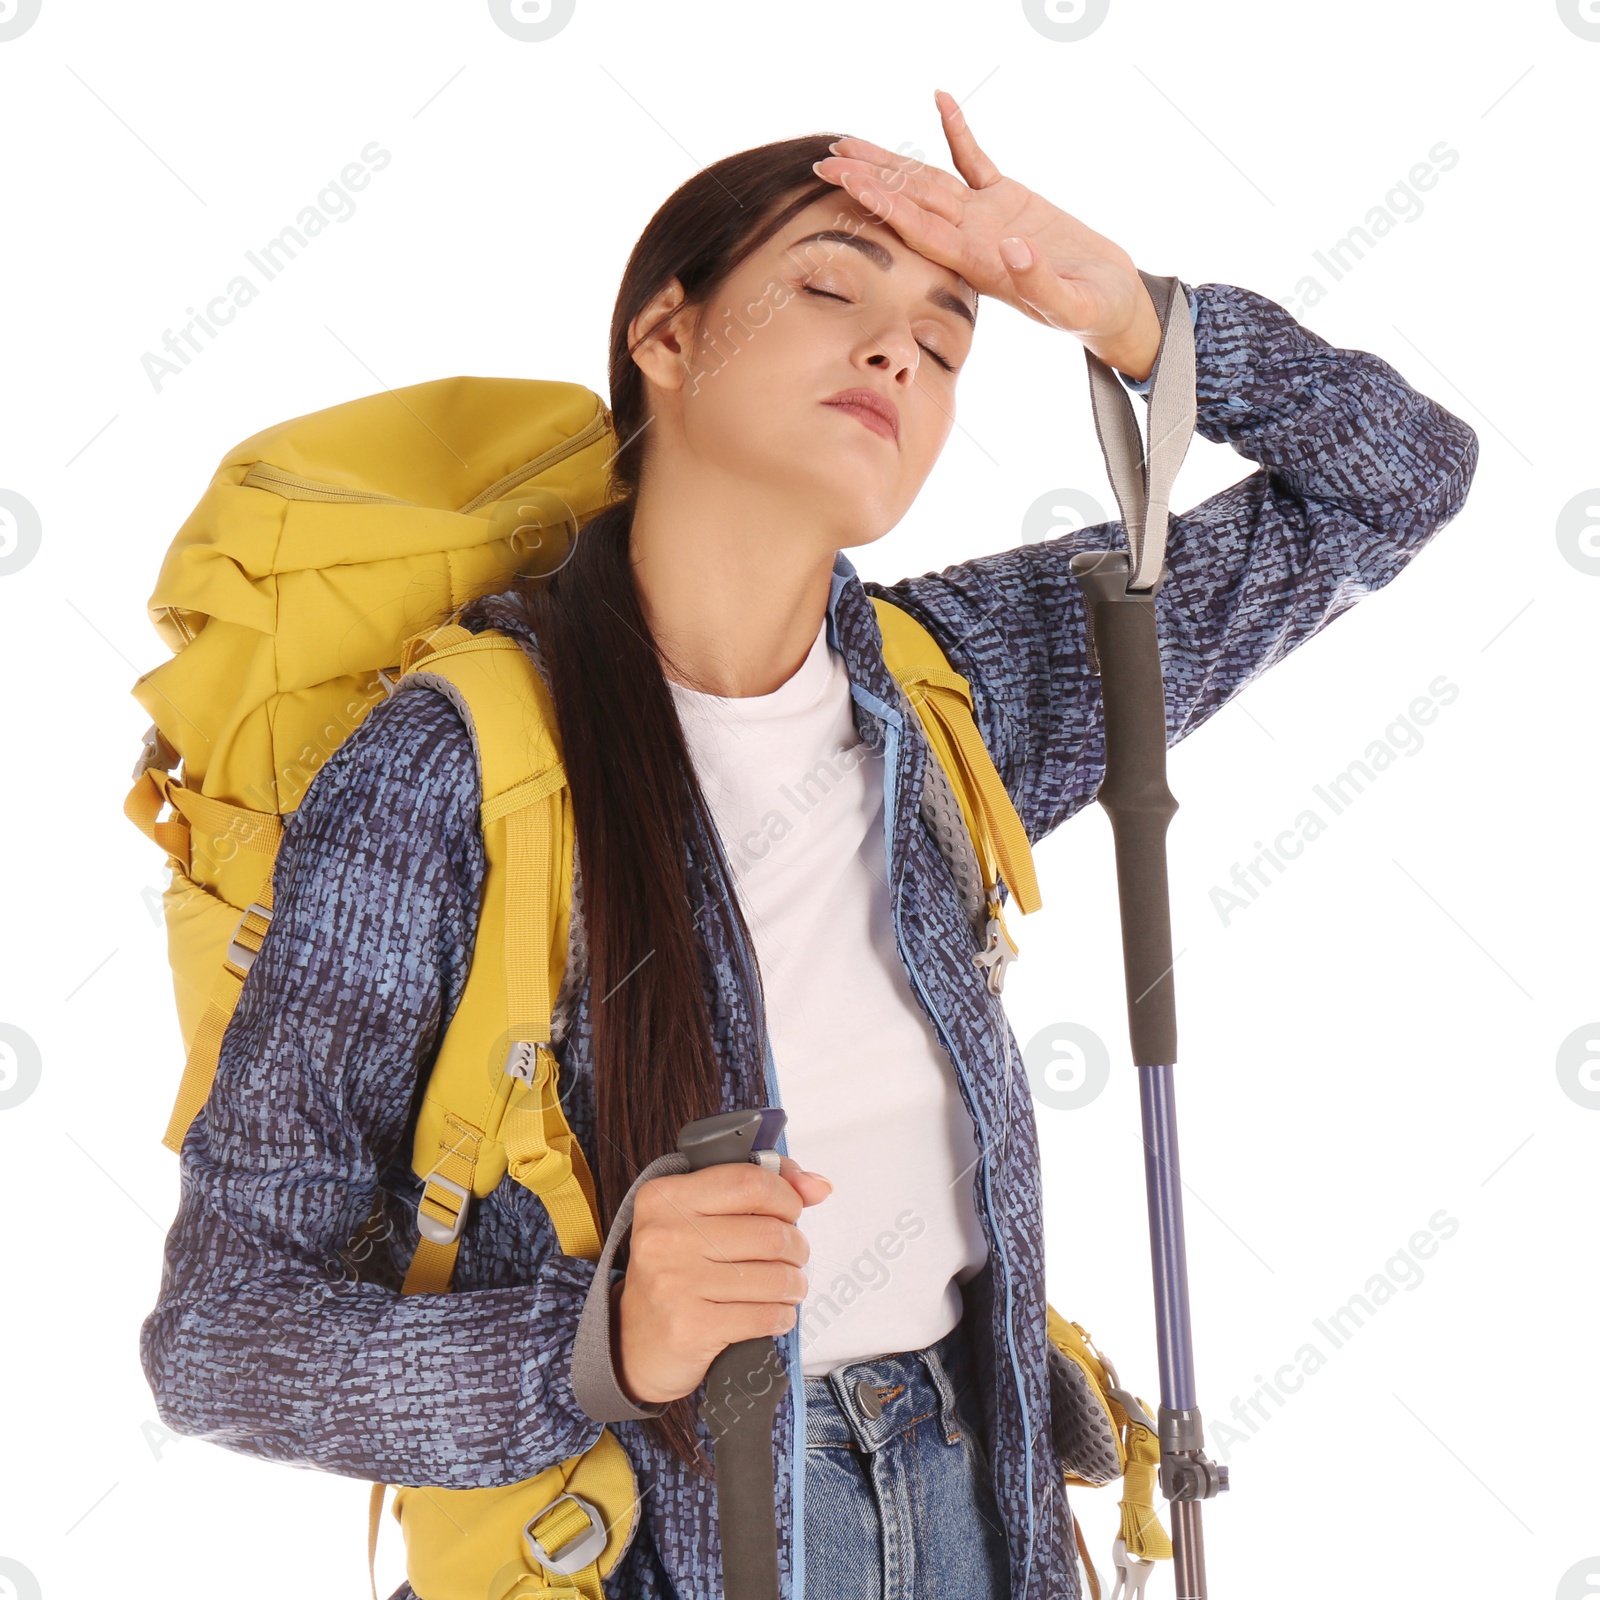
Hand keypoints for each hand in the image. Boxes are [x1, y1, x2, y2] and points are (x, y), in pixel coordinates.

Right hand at [611, 1155, 832, 1404]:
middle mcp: (665, 1236)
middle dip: (796, 1246)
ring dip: (794, 1284)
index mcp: (666, 1197)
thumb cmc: (676, 1271)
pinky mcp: (691, 1327)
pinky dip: (782, 1315)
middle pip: (769, 1232)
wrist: (634, 1342)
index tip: (791, 1210)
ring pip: (774, 1277)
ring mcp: (675, 1283)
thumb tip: (817, 1185)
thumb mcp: (699, 1217)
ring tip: (787, 1286)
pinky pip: (765, 1316)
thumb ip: (758, 1189)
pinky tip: (774, 1313)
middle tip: (792, 1255)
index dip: (786, 1196)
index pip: (748, 1181)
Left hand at [810, 89, 1163, 380]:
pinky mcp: (1008, 198)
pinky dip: (958, 131)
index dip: (887, 206)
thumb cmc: (1093, 311)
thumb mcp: (1072, 304)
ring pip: (929, 180)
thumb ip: (1040, 282)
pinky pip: (975, 159)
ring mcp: (986, 217)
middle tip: (826, 160)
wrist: (1111, 305)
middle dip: (869, 180)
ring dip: (891, 160)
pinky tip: (940, 100)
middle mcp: (971, 238)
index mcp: (978, 264)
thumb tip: (1011, 249)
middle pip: (911, 201)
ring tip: (850, 140)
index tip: (852, 185)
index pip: (921, 230)